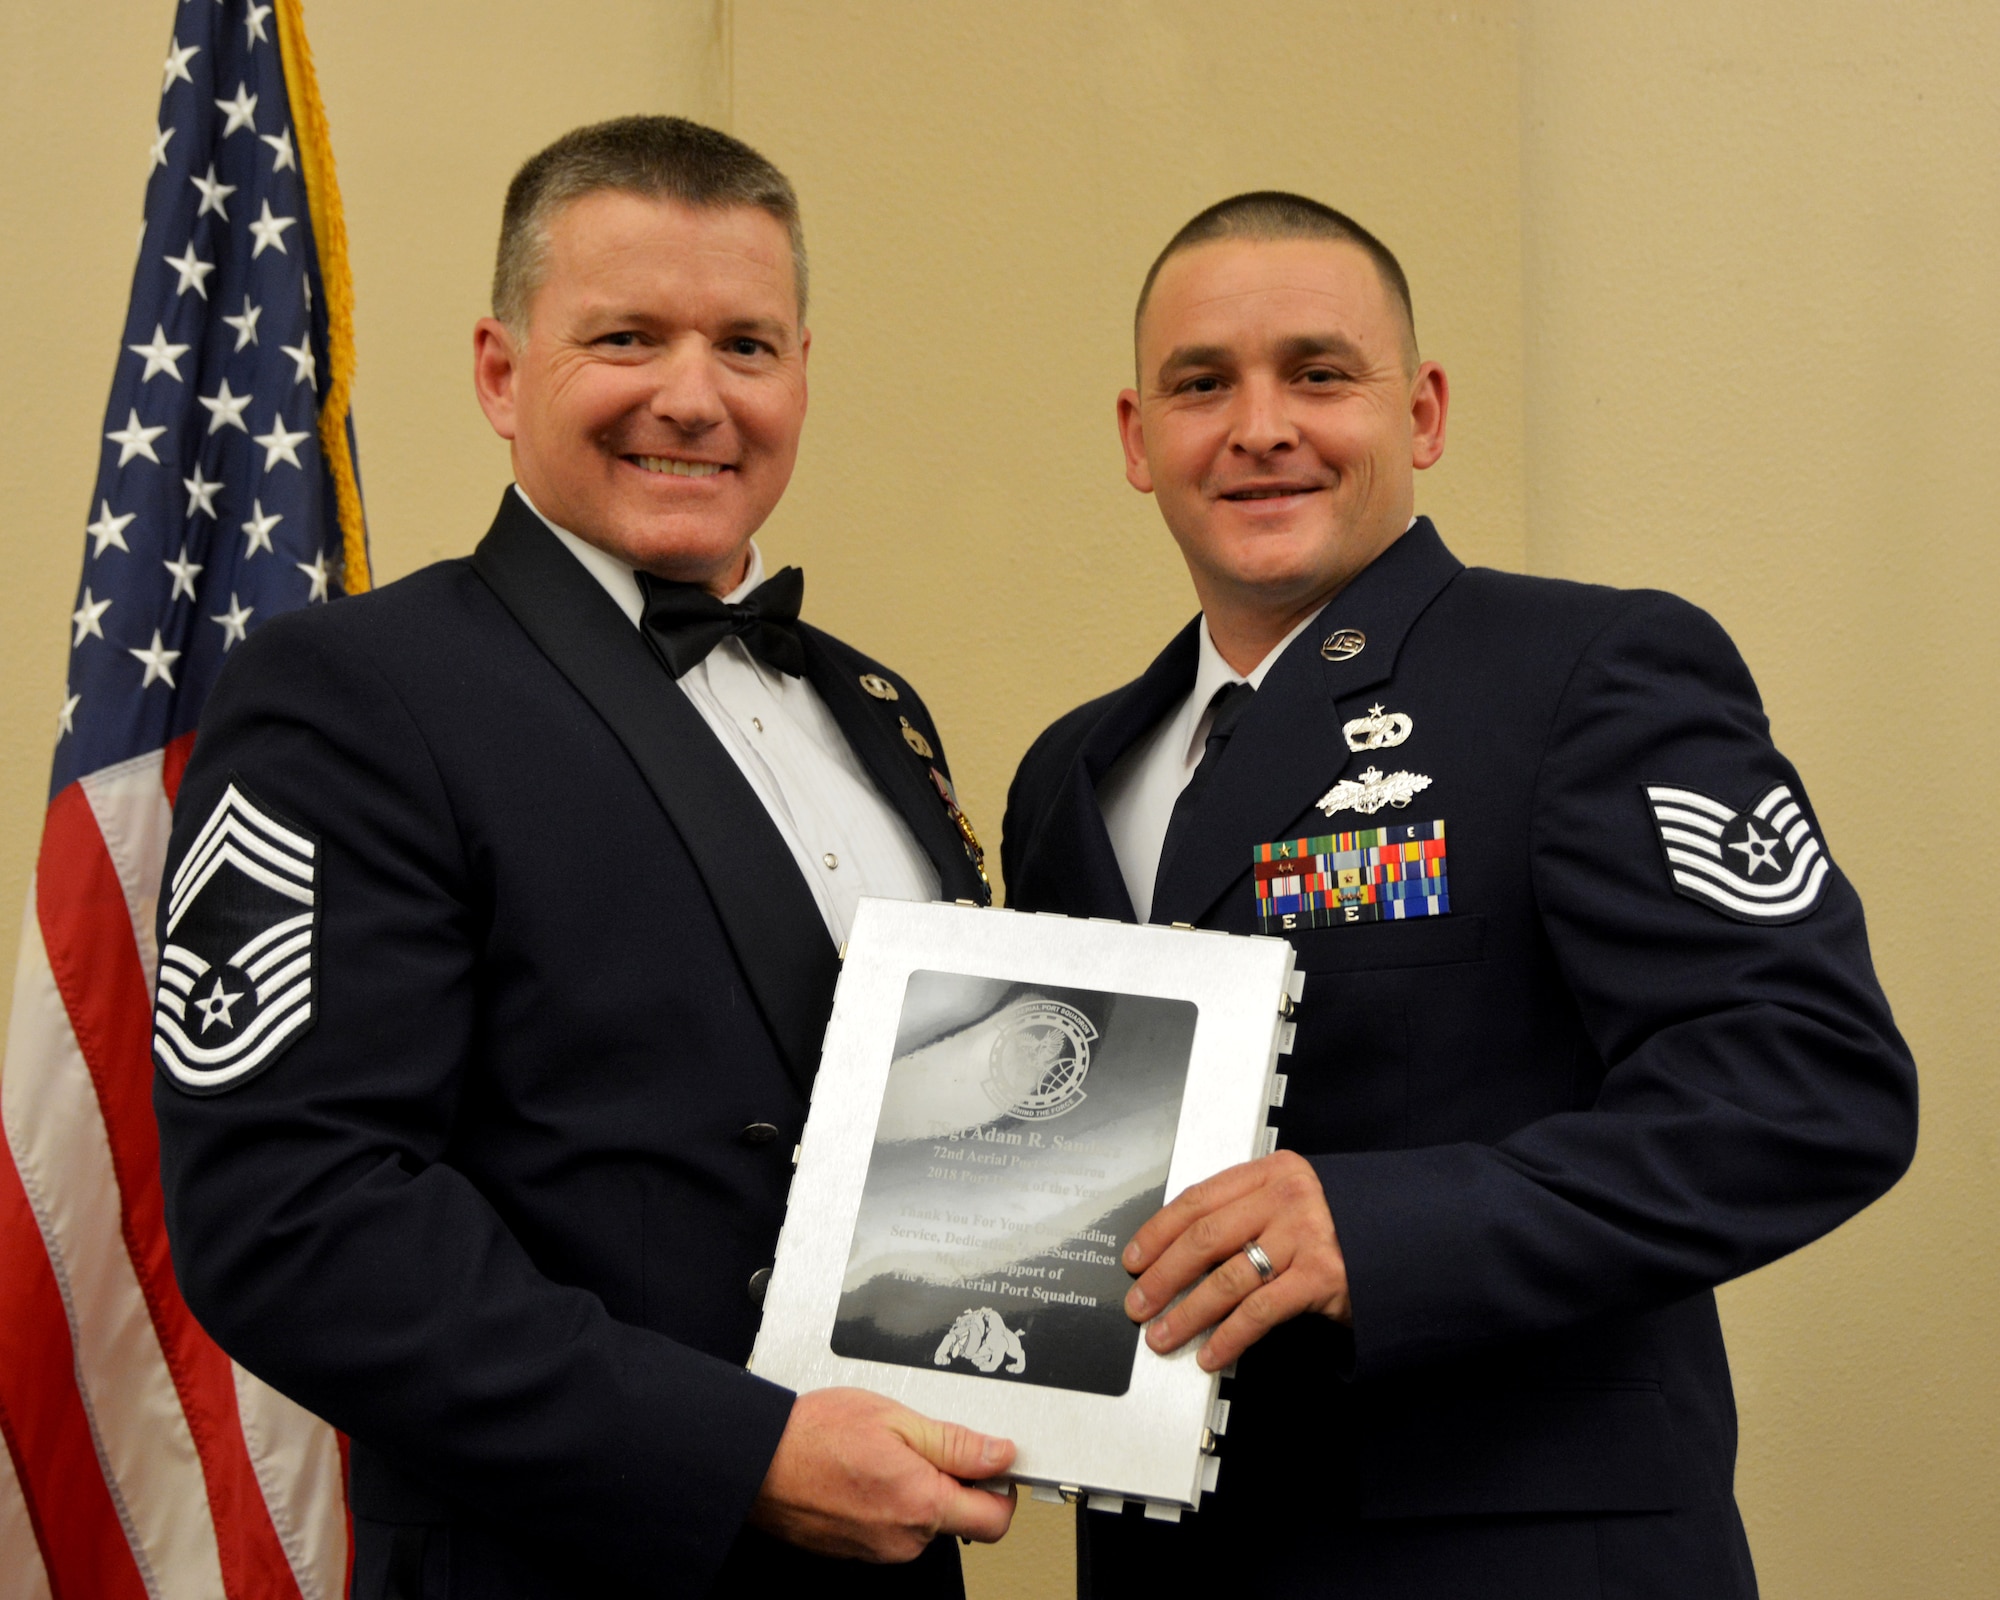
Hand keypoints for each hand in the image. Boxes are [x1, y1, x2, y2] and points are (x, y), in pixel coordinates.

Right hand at [748, 1387, 1016, 1561]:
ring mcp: (879, 1551)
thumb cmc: (814, 1436)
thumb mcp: (895, 1418)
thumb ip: (955, 1442)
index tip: (996, 1462)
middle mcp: (904, 1539)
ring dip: (920, 1490)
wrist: (757, 1461)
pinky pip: (894, 1529)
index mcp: (922, 1503)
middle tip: (927, 1444)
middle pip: (961, 1520)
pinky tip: (868, 1471)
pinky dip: (891, 1502)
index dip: (1002, 1487)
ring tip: (887, 1452)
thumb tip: (999, 1454)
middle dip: (957, 1484)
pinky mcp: (857, 1552)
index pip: (995, 1519)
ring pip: (925, 1523)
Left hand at [1122, 1150, 1349, 1371]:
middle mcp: (1287, 1198)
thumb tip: (1177, 1253)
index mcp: (1271, 1172)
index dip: (1158, 1231)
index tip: (1135, 1257)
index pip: (1198, 1199)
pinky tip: (1211, 1352)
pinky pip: (1259, 1312)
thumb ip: (1244, 1213)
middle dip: (1162, 1276)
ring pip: (1227, 1279)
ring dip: (1187, 1313)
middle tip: (1139, 1302)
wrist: (1407, 1241)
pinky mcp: (1321, 1277)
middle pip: (1204, 1238)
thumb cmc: (1341, 1225)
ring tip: (1163, 1335)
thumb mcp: (1291, 1202)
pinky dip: (1229, 1336)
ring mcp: (1306, 1236)